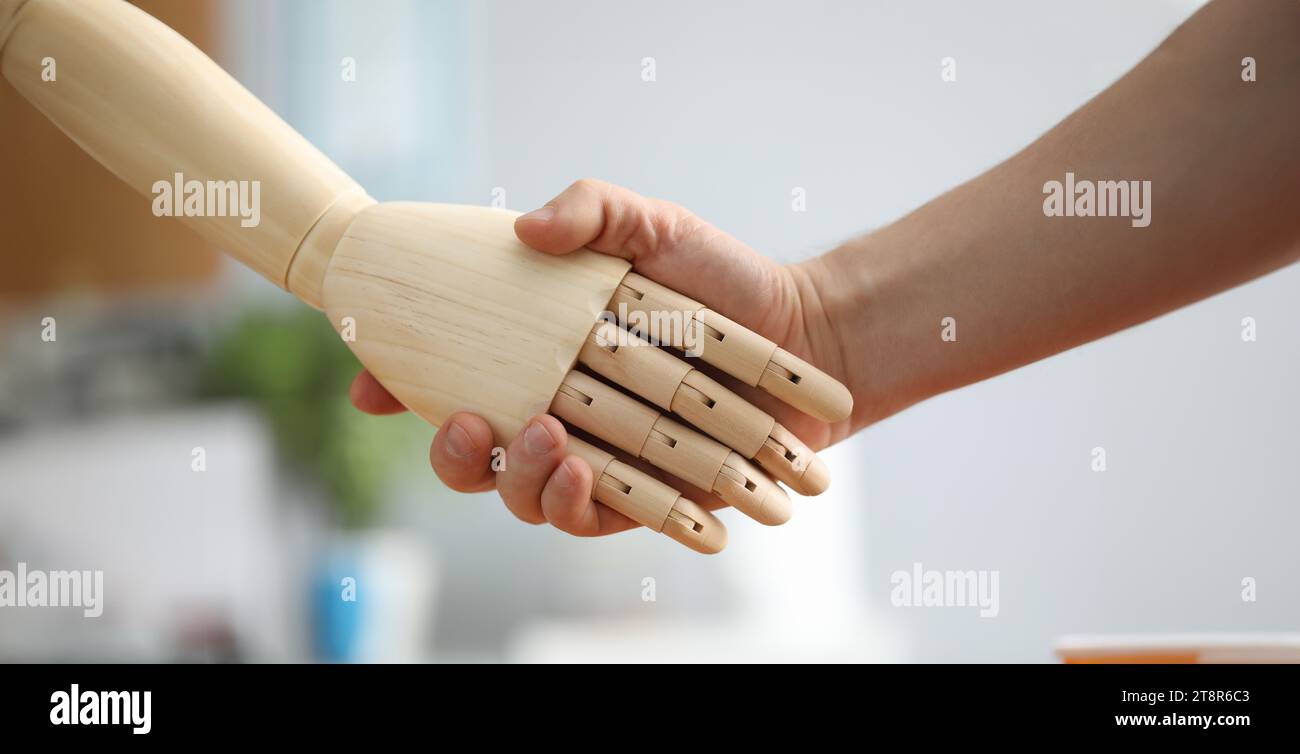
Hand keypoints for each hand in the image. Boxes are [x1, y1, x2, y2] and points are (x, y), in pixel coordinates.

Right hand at [350, 179, 855, 538]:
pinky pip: (595, 521)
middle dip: (454, 455)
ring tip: (553, 449)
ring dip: (522, 483)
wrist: (805, 337)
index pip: (449, 374)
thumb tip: (523, 227)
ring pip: (523, 497)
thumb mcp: (652, 222)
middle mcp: (554, 410)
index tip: (368, 387)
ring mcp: (596, 459)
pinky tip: (592, 482)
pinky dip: (586, 508)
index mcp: (536, 351)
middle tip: (474, 426)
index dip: (395, 385)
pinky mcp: (643, 497)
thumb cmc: (720, 278)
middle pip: (471, 455)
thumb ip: (590, 210)